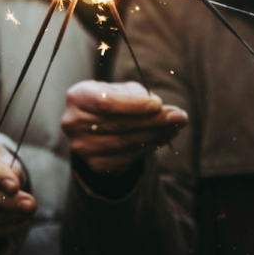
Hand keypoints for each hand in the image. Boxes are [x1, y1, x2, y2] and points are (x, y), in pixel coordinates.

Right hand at [61, 80, 187, 175]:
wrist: (94, 127)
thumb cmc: (110, 100)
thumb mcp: (119, 89)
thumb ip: (135, 94)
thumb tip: (157, 106)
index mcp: (77, 97)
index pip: (106, 103)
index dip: (134, 105)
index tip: (160, 105)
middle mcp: (74, 123)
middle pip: (120, 124)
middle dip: (154, 120)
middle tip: (180, 116)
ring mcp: (83, 148)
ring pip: (127, 143)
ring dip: (157, 134)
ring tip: (176, 125)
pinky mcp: (96, 165)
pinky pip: (129, 157)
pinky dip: (150, 146)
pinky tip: (164, 136)